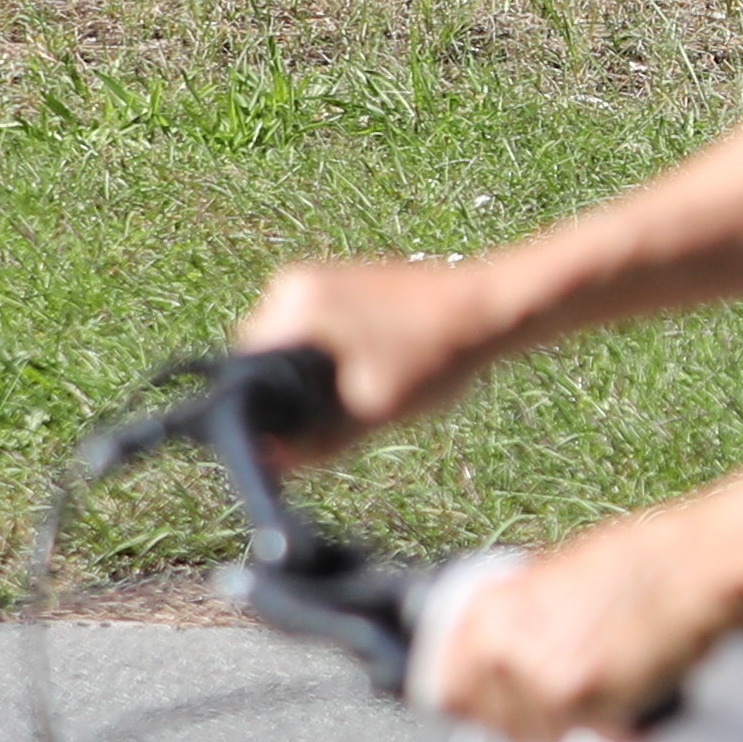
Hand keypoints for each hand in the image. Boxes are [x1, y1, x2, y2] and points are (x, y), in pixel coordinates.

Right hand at [231, 253, 518, 452]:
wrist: (497, 308)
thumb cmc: (439, 352)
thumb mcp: (373, 409)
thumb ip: (317, 441)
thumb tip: (270, 462)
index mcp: (290, 302)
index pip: (245, 371)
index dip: (264, 412)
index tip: (292, 436)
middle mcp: (293, 283)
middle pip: (268, 361)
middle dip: (296, 395)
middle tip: (343, 415)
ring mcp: (320, 279)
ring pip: (298, 352)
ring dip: (321, 380)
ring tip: (369, 389)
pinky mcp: (345, 285)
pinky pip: (321, 335)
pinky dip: (340, 361)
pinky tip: (379, 370)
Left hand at [418, 516, 732, 741]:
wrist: (696, 566)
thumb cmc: (640, 563)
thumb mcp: (551, 579)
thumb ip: (513, 621)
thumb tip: (496, 660)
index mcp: (486, 614)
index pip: (448, 693)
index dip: (479, 705)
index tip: (502, 708)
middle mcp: (502, 649)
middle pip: (493, 724)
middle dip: (528, 721)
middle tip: (569, 701)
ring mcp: (542, 680)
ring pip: (540, 739)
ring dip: (571, 729)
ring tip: (608, 692)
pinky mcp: (587, 703)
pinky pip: (589, 740)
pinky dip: (614, 730)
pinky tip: (634, 695)